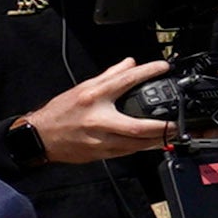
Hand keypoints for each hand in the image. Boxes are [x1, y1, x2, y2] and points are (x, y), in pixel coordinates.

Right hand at [27, 53, 177, 164]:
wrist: (40, 137)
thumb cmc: (60, 113)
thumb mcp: (82, 88)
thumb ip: (108, 75)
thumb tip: (129, 64)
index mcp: (93, 97)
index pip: (125, 80)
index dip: (147, 72)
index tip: (163, 67)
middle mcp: (97, 119)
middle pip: (137, 125)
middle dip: (161, 126)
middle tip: (176, 122)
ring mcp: (99, 140)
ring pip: (135, 143)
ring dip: (156, 139)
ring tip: (170, 133)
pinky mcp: (99, 153)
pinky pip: (127, 152)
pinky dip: (141, 147)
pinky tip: (151, 142)